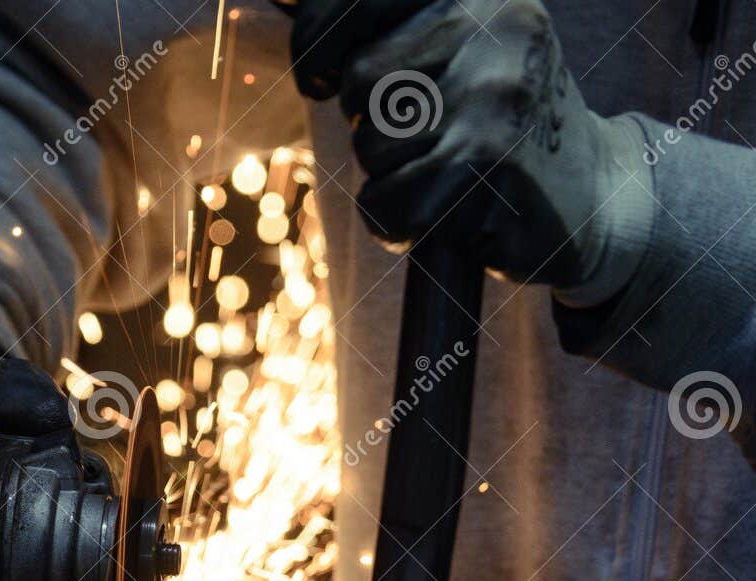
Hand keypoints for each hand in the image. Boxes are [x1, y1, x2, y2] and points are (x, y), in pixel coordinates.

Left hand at [291, 0, 652, 302]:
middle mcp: (496, 27)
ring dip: (393, 176)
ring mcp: (495, 94)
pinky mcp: (488, 165)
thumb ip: (385, 25)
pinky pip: (386, 205)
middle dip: (373, 124)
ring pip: (371, 147)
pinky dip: (401, 224)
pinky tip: (450, 211)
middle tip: (433, 136)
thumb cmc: (499, 123)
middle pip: (357, 84)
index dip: (316, 42)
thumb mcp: (459, 48)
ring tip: (450, 170)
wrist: (594, 196)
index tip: (320, 76)